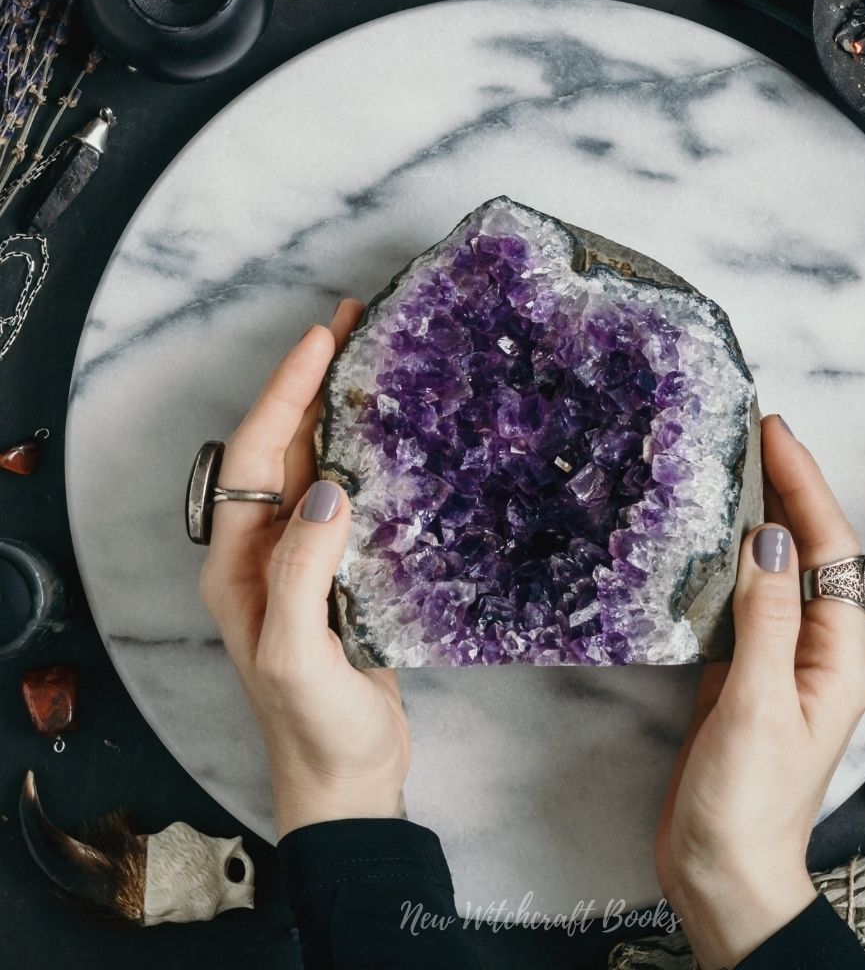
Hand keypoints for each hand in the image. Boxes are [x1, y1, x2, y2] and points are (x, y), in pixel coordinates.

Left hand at [197, 300, 410, 838]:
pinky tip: (391, 435)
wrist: (345, 774)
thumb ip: (303, 570)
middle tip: (349, 324)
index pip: (254, 453)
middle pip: (280, 446)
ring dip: (336, 409)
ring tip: (369, 359)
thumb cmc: (312, 723)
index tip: (321, 338)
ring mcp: (302, 557)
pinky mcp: (340, 570)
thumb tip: (329, 489)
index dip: (286, 391)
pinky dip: (363, 453)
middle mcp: (263, 548)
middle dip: (309, 381)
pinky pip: (346, 495)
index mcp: (238, 559)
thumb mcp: (296, 650)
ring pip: (313, 463)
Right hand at [655, 414, 864, 968]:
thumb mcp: (760, 704)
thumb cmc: (747, 800)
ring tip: (732, 469)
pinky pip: (743, 600)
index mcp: (838, 655)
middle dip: (789, 490)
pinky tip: (706, 539)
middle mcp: (816, 649)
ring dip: (759, 519)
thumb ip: (768, 619)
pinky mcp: (742, 671)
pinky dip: (727, 561)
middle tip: (754, 434)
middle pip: (809, 552)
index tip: (775, 436)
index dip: (806, 487)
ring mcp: (778, 659)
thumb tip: (770, 538)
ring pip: (775, 571)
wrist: (721, 870)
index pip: (831, 550)